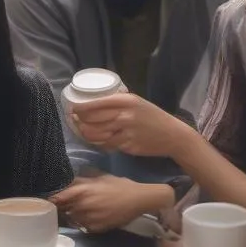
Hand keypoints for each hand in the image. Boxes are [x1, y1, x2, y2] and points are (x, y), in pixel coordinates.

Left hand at [51, 174, 166, 232]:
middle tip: (60, 206)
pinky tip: (88, 218)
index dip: (51, 200)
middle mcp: (83, 206)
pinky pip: (82, 226)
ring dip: (71, 216)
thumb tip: (68, 182)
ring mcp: (89, 219)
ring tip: (76, 211)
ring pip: (72, 219)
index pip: (58, 198)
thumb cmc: (119, 185)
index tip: (46, 200)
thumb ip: (82, 180)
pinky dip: (82, 223)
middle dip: (61, 208)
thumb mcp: (99, 178)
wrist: (138, 200)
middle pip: (63, 210)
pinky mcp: (96, 229)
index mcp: (82, 191)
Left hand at [71, 94, 187, 157]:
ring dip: (85, 133)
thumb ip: (118, 102)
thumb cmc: (153, 116)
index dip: (80, 107)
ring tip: (81, 130)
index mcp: (126, 101)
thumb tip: (94, 103)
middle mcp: (124, 115)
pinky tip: (96, 140)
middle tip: (73, 119)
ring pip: (95, 134)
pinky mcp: (126, 146)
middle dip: (79, 120)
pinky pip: (106, 145)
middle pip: (92, 119)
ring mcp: (125, 132)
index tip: (73, 107)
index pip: (96, 104)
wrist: (172, 135)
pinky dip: (98, 143)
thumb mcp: (137, 102)